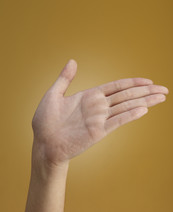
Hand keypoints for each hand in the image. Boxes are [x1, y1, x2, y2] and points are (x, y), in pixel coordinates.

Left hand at [31, 59, 168, 167]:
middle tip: (163, 89)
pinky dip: (130, 115)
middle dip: (145, 91)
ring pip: (126, 107)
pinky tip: (143, 110)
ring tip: (160, 97)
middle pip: (126, 96)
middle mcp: (98, 107)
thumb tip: (73, 61)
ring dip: (144, 101)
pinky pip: (117, 121)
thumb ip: (65, 78)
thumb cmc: (45, 121)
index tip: (148, 80)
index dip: (132, 83)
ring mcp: (99, 119)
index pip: (116, 87)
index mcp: (89, 96)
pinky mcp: (97, 132)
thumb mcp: (53, 94)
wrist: (43, 143)